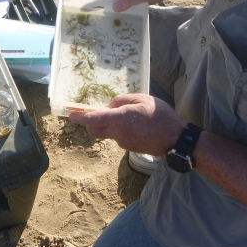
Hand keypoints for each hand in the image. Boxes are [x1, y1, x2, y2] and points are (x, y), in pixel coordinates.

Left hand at [68, 94, 184, 155]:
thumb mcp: (142, 99)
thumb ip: (122, 100)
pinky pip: (117, 137)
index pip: (92, 119)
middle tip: (94, 113)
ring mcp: (122, 142)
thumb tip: (110, 106)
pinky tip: (133, 124)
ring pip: (106, 134)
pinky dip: (118, 130)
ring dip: (106, 125)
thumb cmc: (160, 116)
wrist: (174, 139)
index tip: (71, 115)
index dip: (79, 117)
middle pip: (94, 130)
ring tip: (123, 115)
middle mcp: (116, 133)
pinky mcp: (129, 148)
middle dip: (89, 122)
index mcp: (118, 119)